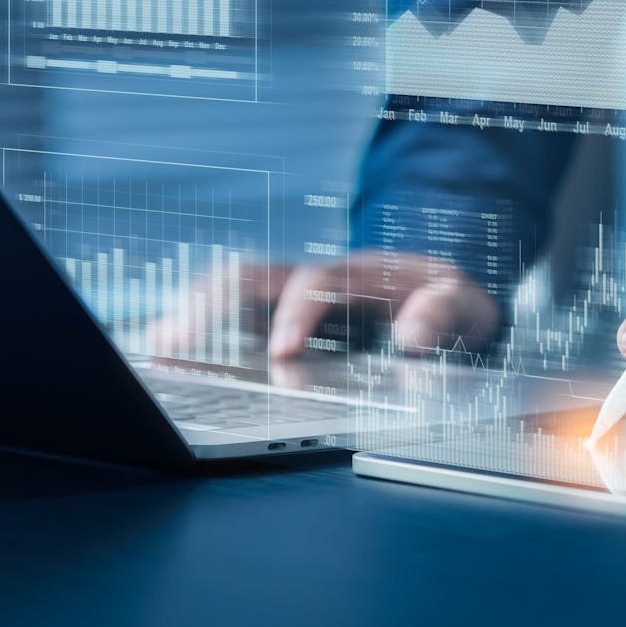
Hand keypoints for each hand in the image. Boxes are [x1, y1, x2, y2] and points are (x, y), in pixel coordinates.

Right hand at [148, 250, 498, 360]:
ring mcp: (292, 295)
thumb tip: (411, 337)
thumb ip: (443, 314)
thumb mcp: (466, 306)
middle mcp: (317, 279)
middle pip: (253, 275)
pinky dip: (196, 327)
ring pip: (231, 290)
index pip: (317, 283)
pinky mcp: (279, 316)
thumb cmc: (450, 303)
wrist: (445, 295)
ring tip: (159, 348)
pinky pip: (231, 313)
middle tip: (179, 341)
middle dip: (211, 303)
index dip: (297, 314)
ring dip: (192, 313)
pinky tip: (168, 351)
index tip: (281, 353)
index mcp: (361, 274)